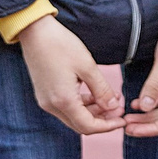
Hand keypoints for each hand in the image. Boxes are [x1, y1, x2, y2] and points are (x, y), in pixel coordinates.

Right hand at [17, 15, 123, 134]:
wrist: (34, 31)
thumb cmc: (61, 45)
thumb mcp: (87, 66)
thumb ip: (102, 90)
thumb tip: (114, 107)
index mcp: (63, 100)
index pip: (88, 126)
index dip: (108, 126)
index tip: (122, 120)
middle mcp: (52, 106)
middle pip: (80, 125)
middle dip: (102, 120)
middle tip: (120, 109)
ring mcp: (46, 100)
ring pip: (73, 116)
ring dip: (93, 112)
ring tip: (111, 100)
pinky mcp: (44, 94)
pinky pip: (65, 107)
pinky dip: (81, 105)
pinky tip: (94, 95)